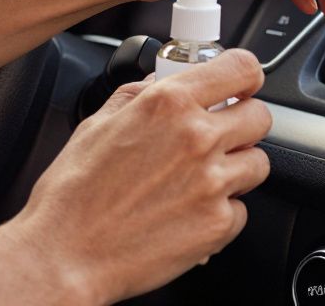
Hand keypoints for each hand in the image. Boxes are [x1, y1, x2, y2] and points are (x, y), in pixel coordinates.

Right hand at [0, 50, 271, 303]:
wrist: (64, 257)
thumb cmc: (73, 195)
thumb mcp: (98, 124)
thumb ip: (140, 95)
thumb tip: (164, 81)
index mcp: (169, 104)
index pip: (242, 68)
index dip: (245, 76)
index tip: (240, 86)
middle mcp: (197, 138)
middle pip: (260, 116)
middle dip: (242, 123)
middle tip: (218, 137)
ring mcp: (213, 182)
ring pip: (257, 162)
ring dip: (236, 168)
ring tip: (199, 180)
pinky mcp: (218, 223)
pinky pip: (241, 208)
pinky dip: (221, 211)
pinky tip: (188, 212)